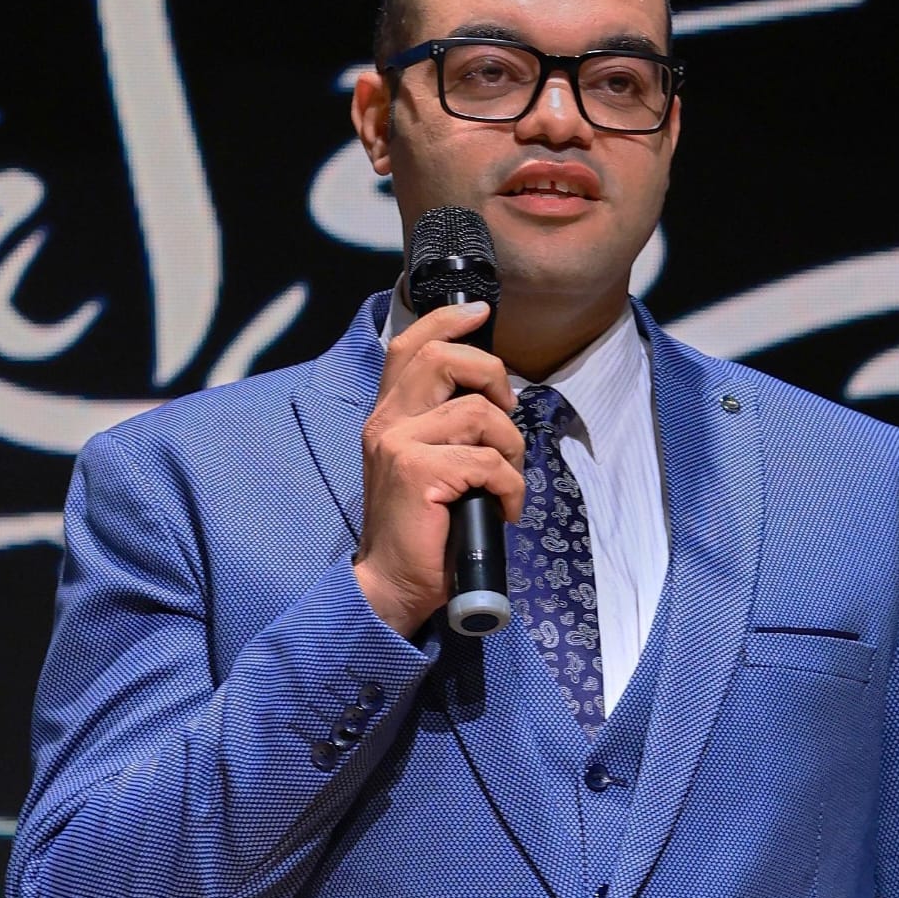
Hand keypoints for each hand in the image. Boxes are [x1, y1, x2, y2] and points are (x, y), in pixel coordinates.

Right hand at [353, 302, 526, 636]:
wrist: (391, 584)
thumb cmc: (421, 530)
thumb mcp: (425, 466)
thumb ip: (442, 427)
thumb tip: (493, 397)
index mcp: (388, 417)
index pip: (409, 346)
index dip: (446, 322)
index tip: (480, 314)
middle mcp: (387, 423)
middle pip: (441, 359)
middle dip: (491, 375)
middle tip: (507, 411)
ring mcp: (399, 445)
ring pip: (477, 414)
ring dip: (510, 446)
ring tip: (507, 479)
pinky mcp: (417, 472)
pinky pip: (487, 461)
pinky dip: (511, 485)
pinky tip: (506, 508)